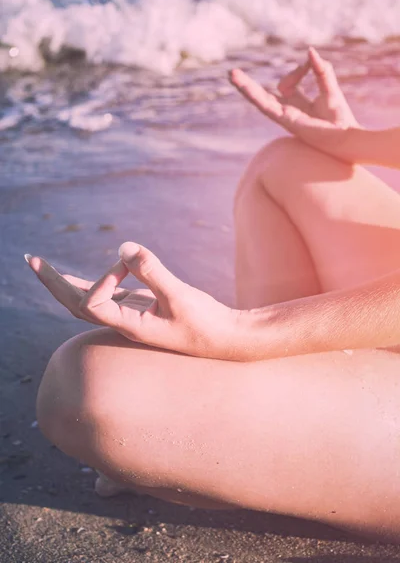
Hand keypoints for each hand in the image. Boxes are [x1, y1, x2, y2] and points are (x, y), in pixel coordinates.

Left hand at [26, 243, 242, 360]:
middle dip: (53, 282)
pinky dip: (95, 282)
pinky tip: (86, 276)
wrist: (226, 340)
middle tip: (30, 259)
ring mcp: (132, 316)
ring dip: (66, 283)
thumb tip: (123, 247)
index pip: (92, 304)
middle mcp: (124, 323)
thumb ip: (153, 272)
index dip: (100, 280)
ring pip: (90, 301)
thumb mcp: (181, 297)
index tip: (127, 263)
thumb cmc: (206, 325)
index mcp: (129, 327)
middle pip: (75, 305)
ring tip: (43, 267)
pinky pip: (110, 295)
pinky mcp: (143, 308)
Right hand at [229, 47, 359, 158]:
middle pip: (263, 95)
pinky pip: (265, 105)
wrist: (344, 139)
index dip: (299, 69)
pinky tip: (242, 83)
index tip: (311, 63)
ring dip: (245, 87)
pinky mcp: (284, 119)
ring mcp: (283, 116)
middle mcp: (287, 111)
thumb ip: (321, 71)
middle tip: (232, 73)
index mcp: (298, 104)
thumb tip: (310, 51)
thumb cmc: (340, 119)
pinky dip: (253, 93)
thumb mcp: (330, 88)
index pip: (288, 82)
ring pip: (259, 100)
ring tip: (231, 75)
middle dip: (248, 84)